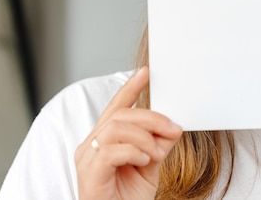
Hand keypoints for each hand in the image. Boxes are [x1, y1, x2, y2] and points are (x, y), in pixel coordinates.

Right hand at [75, 67, 182, 199]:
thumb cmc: (127, 198)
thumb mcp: (150, 166)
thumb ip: (158, 145)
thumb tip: (173, 127)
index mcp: (104, 140)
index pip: (116, 107)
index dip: (131, 88)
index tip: (147, 73)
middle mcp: (91, 145)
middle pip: (120, 114)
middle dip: (151, 118)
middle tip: (172, 129)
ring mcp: (87, 159)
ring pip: (116, 128)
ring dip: (144, 137)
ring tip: (155, 154)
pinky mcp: (89, 174)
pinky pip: (111, 151)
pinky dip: (133, 152)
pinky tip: (143, 161)